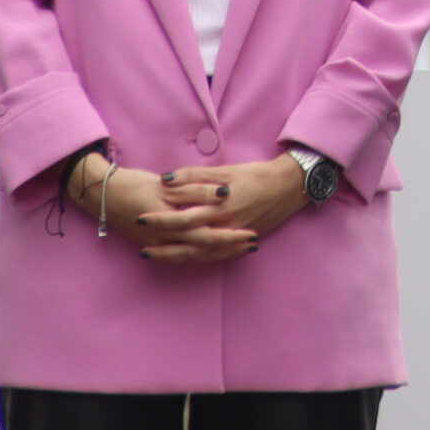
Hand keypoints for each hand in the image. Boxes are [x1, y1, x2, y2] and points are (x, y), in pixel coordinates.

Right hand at [67, 158, 253, 264]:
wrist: (103, 195)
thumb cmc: (135, 184)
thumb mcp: (166, 184)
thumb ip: (195, 189)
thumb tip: (223, 194)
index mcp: (171, 222)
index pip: (208, 235)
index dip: (230, 236)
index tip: (252, 232)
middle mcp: (167, 239)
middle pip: (205, 249)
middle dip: (230, 248)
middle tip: (253, 244)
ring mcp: (160, 245)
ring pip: (196, 255)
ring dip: (219, 253)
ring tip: (241, 250)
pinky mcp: (156, 244)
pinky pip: (183, 255)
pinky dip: (202, 254)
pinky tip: (216, 253)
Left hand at [152, 157, 311, 244]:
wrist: (288, 187)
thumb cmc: (255, 175)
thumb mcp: (224, 170)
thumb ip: (194, 175)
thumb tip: (165, 179)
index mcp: (219, 204)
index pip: (183, 215)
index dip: (161, 217)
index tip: (141, 217)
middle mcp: (224, 224)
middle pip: (187, 239)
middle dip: (163, 243)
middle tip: (141, 245)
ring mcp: (232, 236)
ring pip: (199, 252)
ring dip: (174, 255)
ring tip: (152, 255)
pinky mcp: (239, 241)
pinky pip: (214, 255)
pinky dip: (196, 258)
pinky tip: (181, 259)